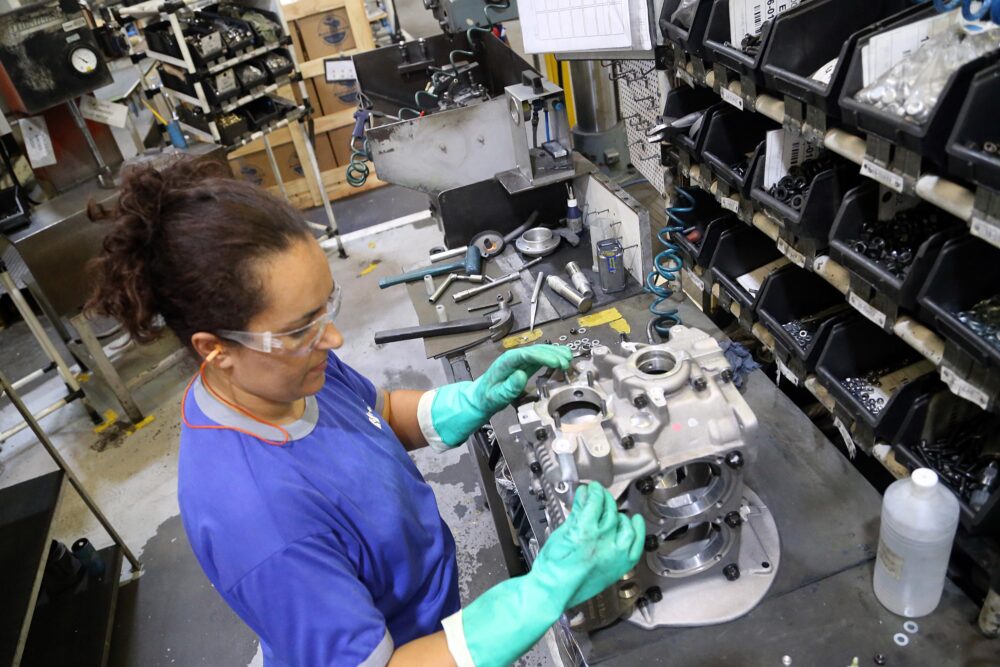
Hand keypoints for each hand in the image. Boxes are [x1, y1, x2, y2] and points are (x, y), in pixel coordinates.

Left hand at [450, 482, 644, 666]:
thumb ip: (607, 555)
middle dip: (613, 510)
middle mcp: (617, 547)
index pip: (636, 536)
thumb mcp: (599, 574)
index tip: (631, 519)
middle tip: (605, 504)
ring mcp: (601, 535)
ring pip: (608, 508)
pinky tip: (587, 490)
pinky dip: (590, 493)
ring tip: (595, 491)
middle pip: (621, 519)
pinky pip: (592, 503)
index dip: (633, 524)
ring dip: (601, 496)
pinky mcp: (584, 527)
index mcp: (623, 562)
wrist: (553, 590)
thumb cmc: (571, 587)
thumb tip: (606, 539)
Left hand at [470, 345, 572, 414]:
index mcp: (506, 362)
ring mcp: (521, 360)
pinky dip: (553, 358)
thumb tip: (521, 375)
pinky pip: (541, 358)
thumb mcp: (496, 396)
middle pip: (537, 350)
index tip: (556, 362)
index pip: (527, 354)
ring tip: (569, 359)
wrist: (482, 397)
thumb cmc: (487, 396)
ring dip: (556, 354)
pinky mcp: (526, 365)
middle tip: (567, 363)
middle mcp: (515, 357)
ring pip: (541, 352)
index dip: (543, 356)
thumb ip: (509, 387)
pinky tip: (562, 360)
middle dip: (553, 354)